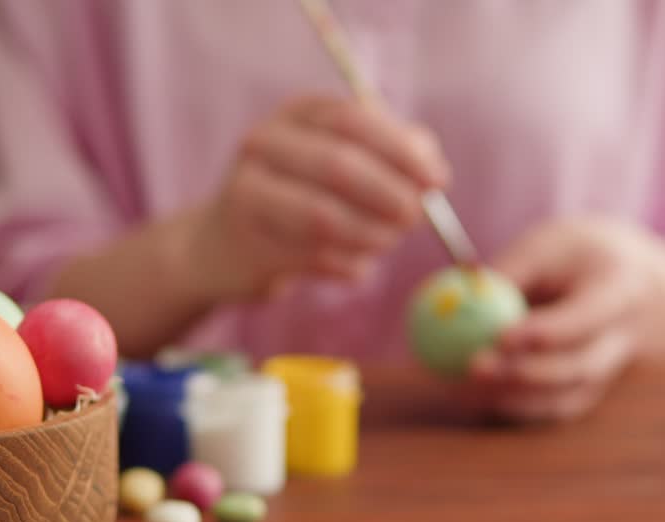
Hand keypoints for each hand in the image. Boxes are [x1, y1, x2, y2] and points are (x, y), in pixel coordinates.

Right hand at [191, 97, 448, 300]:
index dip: (401, 151)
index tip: (438, 181)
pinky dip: (350, 265)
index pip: (353, 120)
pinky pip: (317, 258)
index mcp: (297, 113)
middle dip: (388, 195)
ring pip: (325, 217)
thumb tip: (433, 171)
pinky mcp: (248, 245)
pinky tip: (351, 262)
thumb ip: (395, 154)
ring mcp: (247, 193)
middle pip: (337, 164)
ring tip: (385, 242)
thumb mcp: (346, 158)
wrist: (226, 245)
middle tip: (415, 218)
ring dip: (372, 235)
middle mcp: (264, 143)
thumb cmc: (304, 195)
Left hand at [464, 217, 664, 421]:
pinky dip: (515, 409)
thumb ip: (509, 272)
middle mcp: (622, 338)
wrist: (628, 280)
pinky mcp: (589, 391)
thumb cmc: (573, 255)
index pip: (588, 316)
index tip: (501, 337)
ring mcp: (610, 372)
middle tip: (474, 367)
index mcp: (620, 289)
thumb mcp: (546, 245)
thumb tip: (457, 295)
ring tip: (460, 387)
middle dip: (525, 372)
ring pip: (566, 397)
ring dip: (513, 398)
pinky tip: (474, 401)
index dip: (547, 332)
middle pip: (579, 366)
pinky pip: (553, 409)